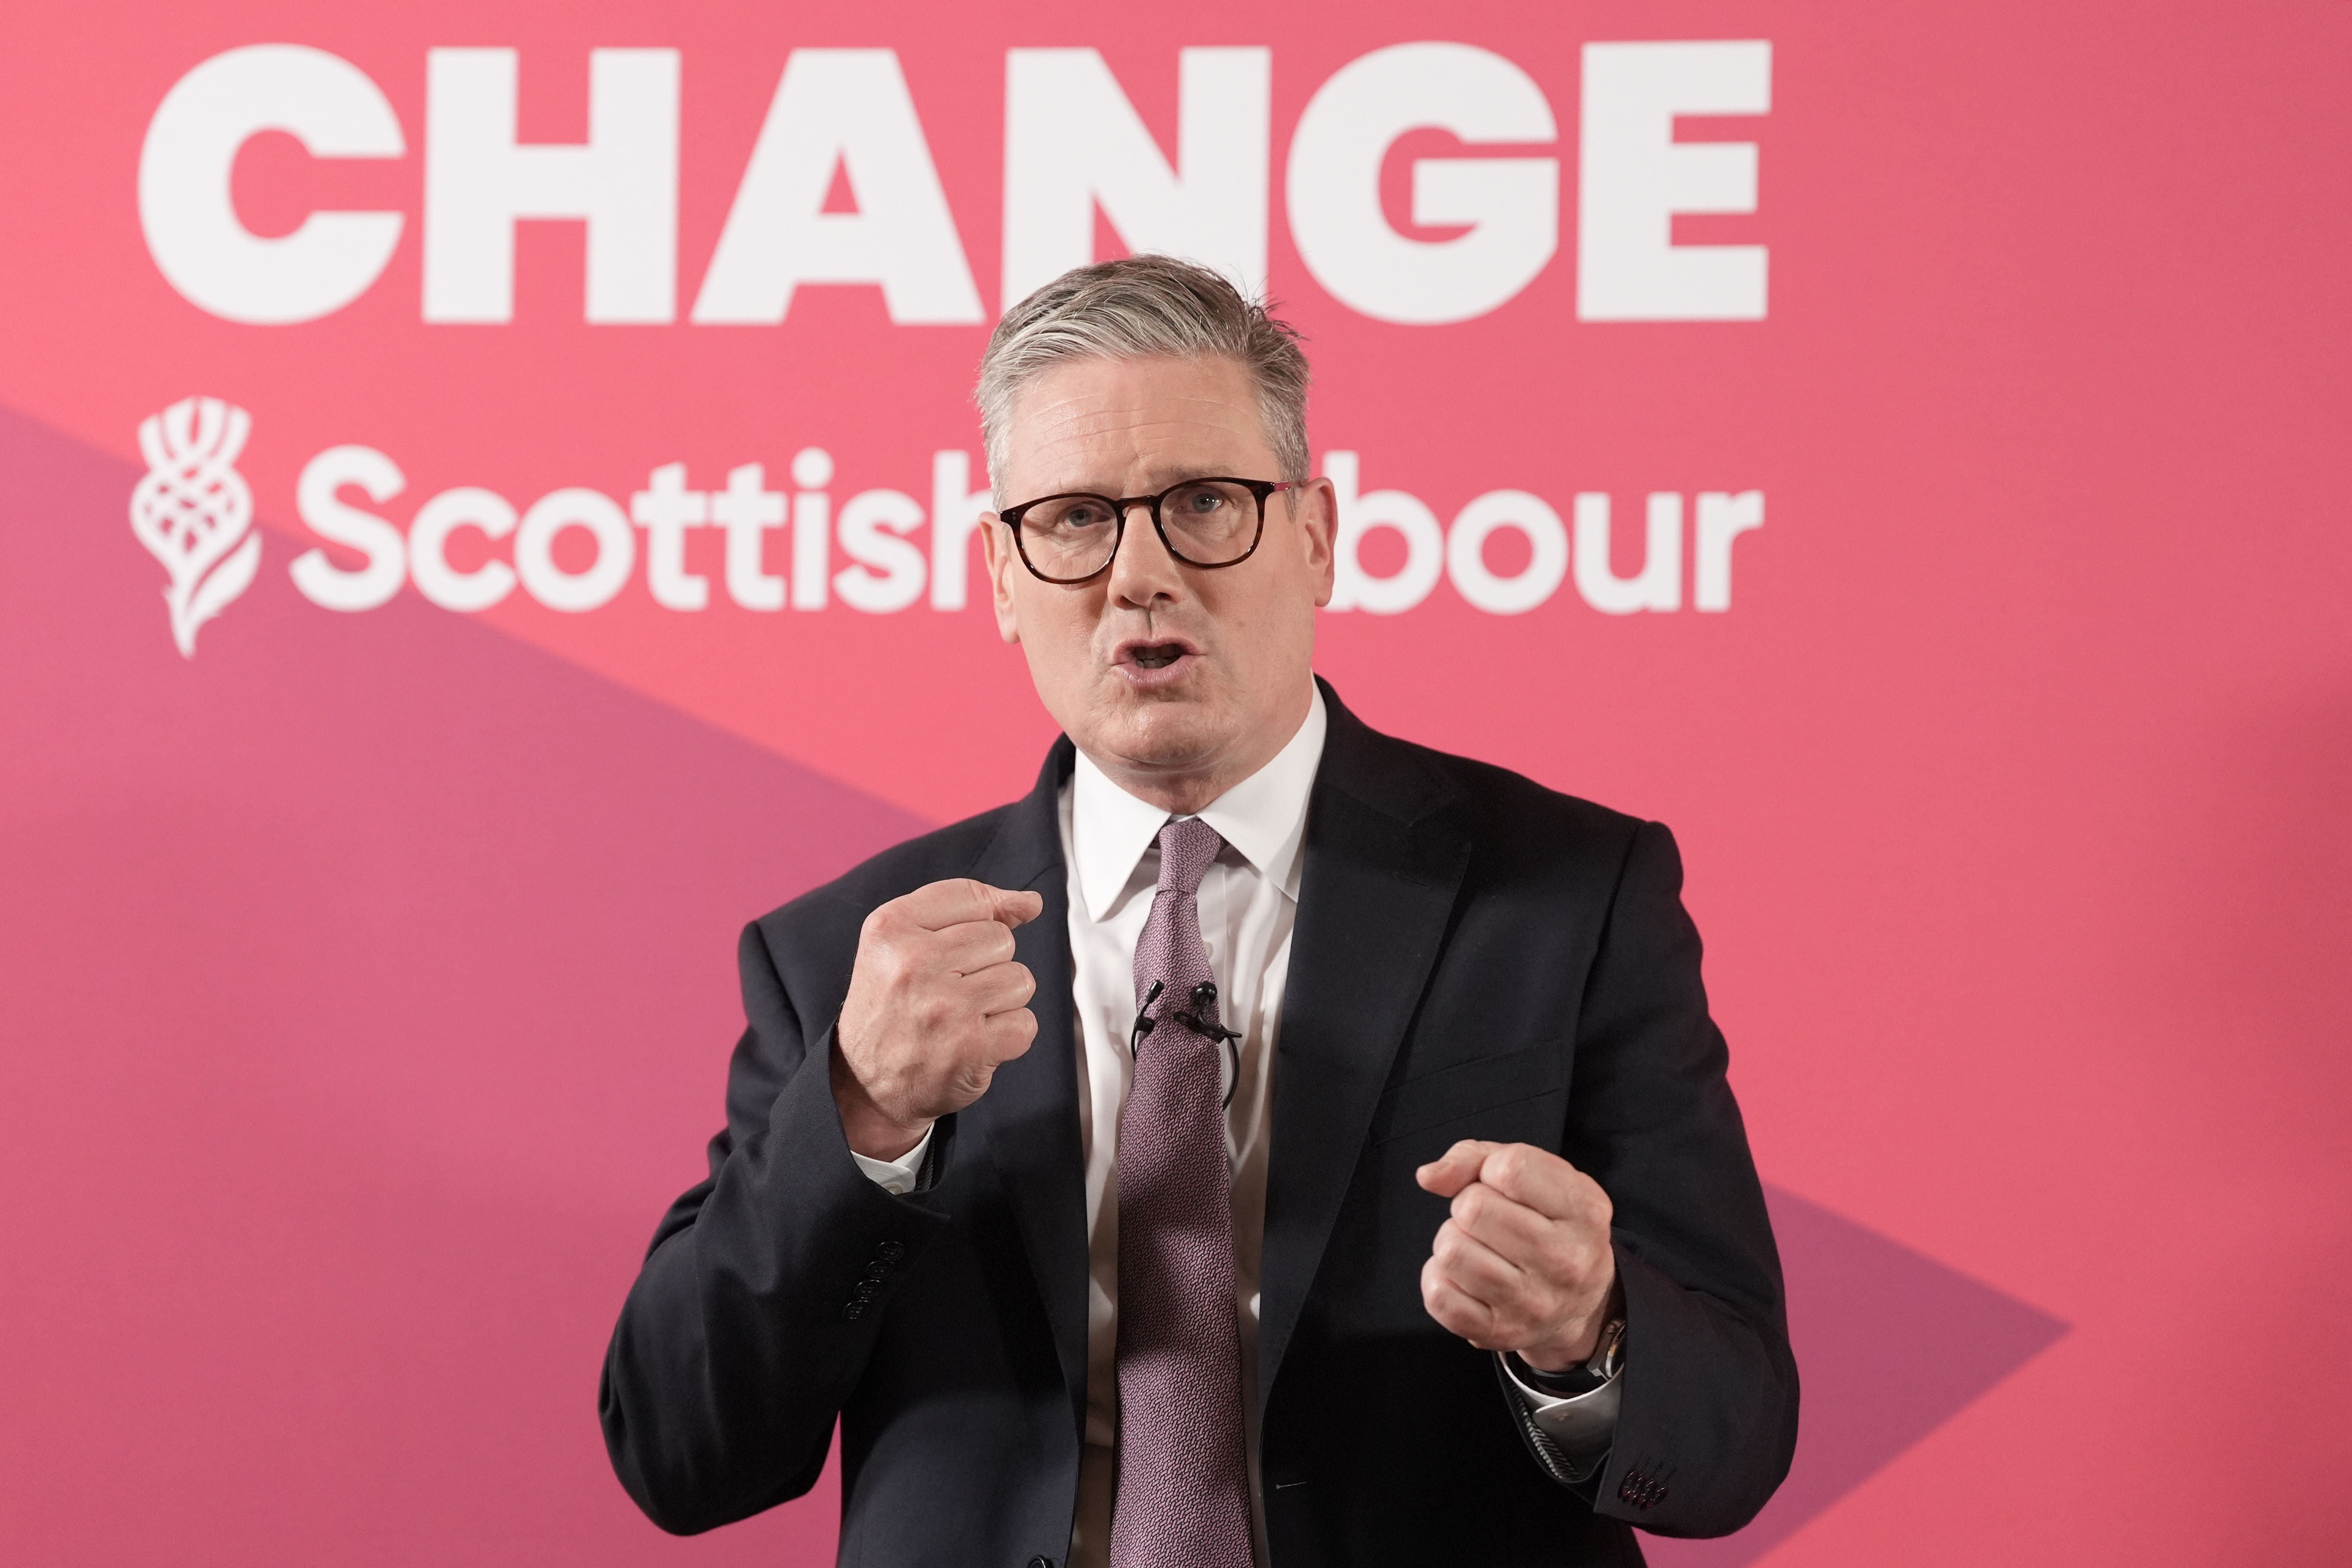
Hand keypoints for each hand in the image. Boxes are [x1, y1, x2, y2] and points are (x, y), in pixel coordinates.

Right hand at [832, 879, 1044, 1160]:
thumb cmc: (892, 1010)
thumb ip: (966, 911)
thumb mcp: (902, 944)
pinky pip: (1026, 1023)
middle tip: (948, 993)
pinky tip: (975, 1042)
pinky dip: (1008, 1037)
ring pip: (1020, 979)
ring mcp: (944, 1006)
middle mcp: (914, 963)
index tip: (961, 950)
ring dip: (1000, 1002)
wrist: (865, 1086)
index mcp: (890, 928)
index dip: (977, 922)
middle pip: (1001, 939)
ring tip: (962, 1018)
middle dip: (987, 966)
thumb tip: (1031, 902)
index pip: (970, 897)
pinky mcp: (970, 1047)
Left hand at [1416, 1140, 1617, 1372]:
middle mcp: (1565, 1261)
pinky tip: (1463, 1275)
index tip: (1502, 1184)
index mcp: (1583, 1211)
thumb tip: (1428, 1177)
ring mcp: (1533, 1303)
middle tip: (1486, 1219)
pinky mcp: (1500, 1333)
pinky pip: (1438, 1296)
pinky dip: (1439, 1279)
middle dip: (1467, 1205)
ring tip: (1476, 1246)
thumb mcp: (1537, 1175)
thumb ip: (1477, 1157)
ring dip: (1452, 1241)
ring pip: (1451, 1251)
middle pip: (1473, 1209)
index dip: (1491, 1169)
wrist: (1582, 1303)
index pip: (1511, 1168)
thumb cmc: (1549, 1224)